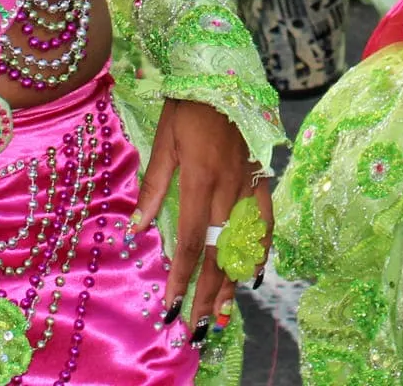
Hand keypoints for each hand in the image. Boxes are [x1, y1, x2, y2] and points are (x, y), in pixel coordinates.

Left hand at [131, 98, 269, 340]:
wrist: (224, 75)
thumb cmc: (187, 107)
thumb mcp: (162, 145)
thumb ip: (153, 190)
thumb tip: (135, 230)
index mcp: (201, 183)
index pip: (192, 244)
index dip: (182, 278)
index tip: (171, 304)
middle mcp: (230, 192)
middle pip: (220, 255)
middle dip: (208, 294)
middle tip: (198, 327)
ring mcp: (251, 188)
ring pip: (245, 245)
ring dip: (234, 283)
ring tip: (225, 314)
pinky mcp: (262, 179)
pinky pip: (267, 222)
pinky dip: (262, 250)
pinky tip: (255, 272)